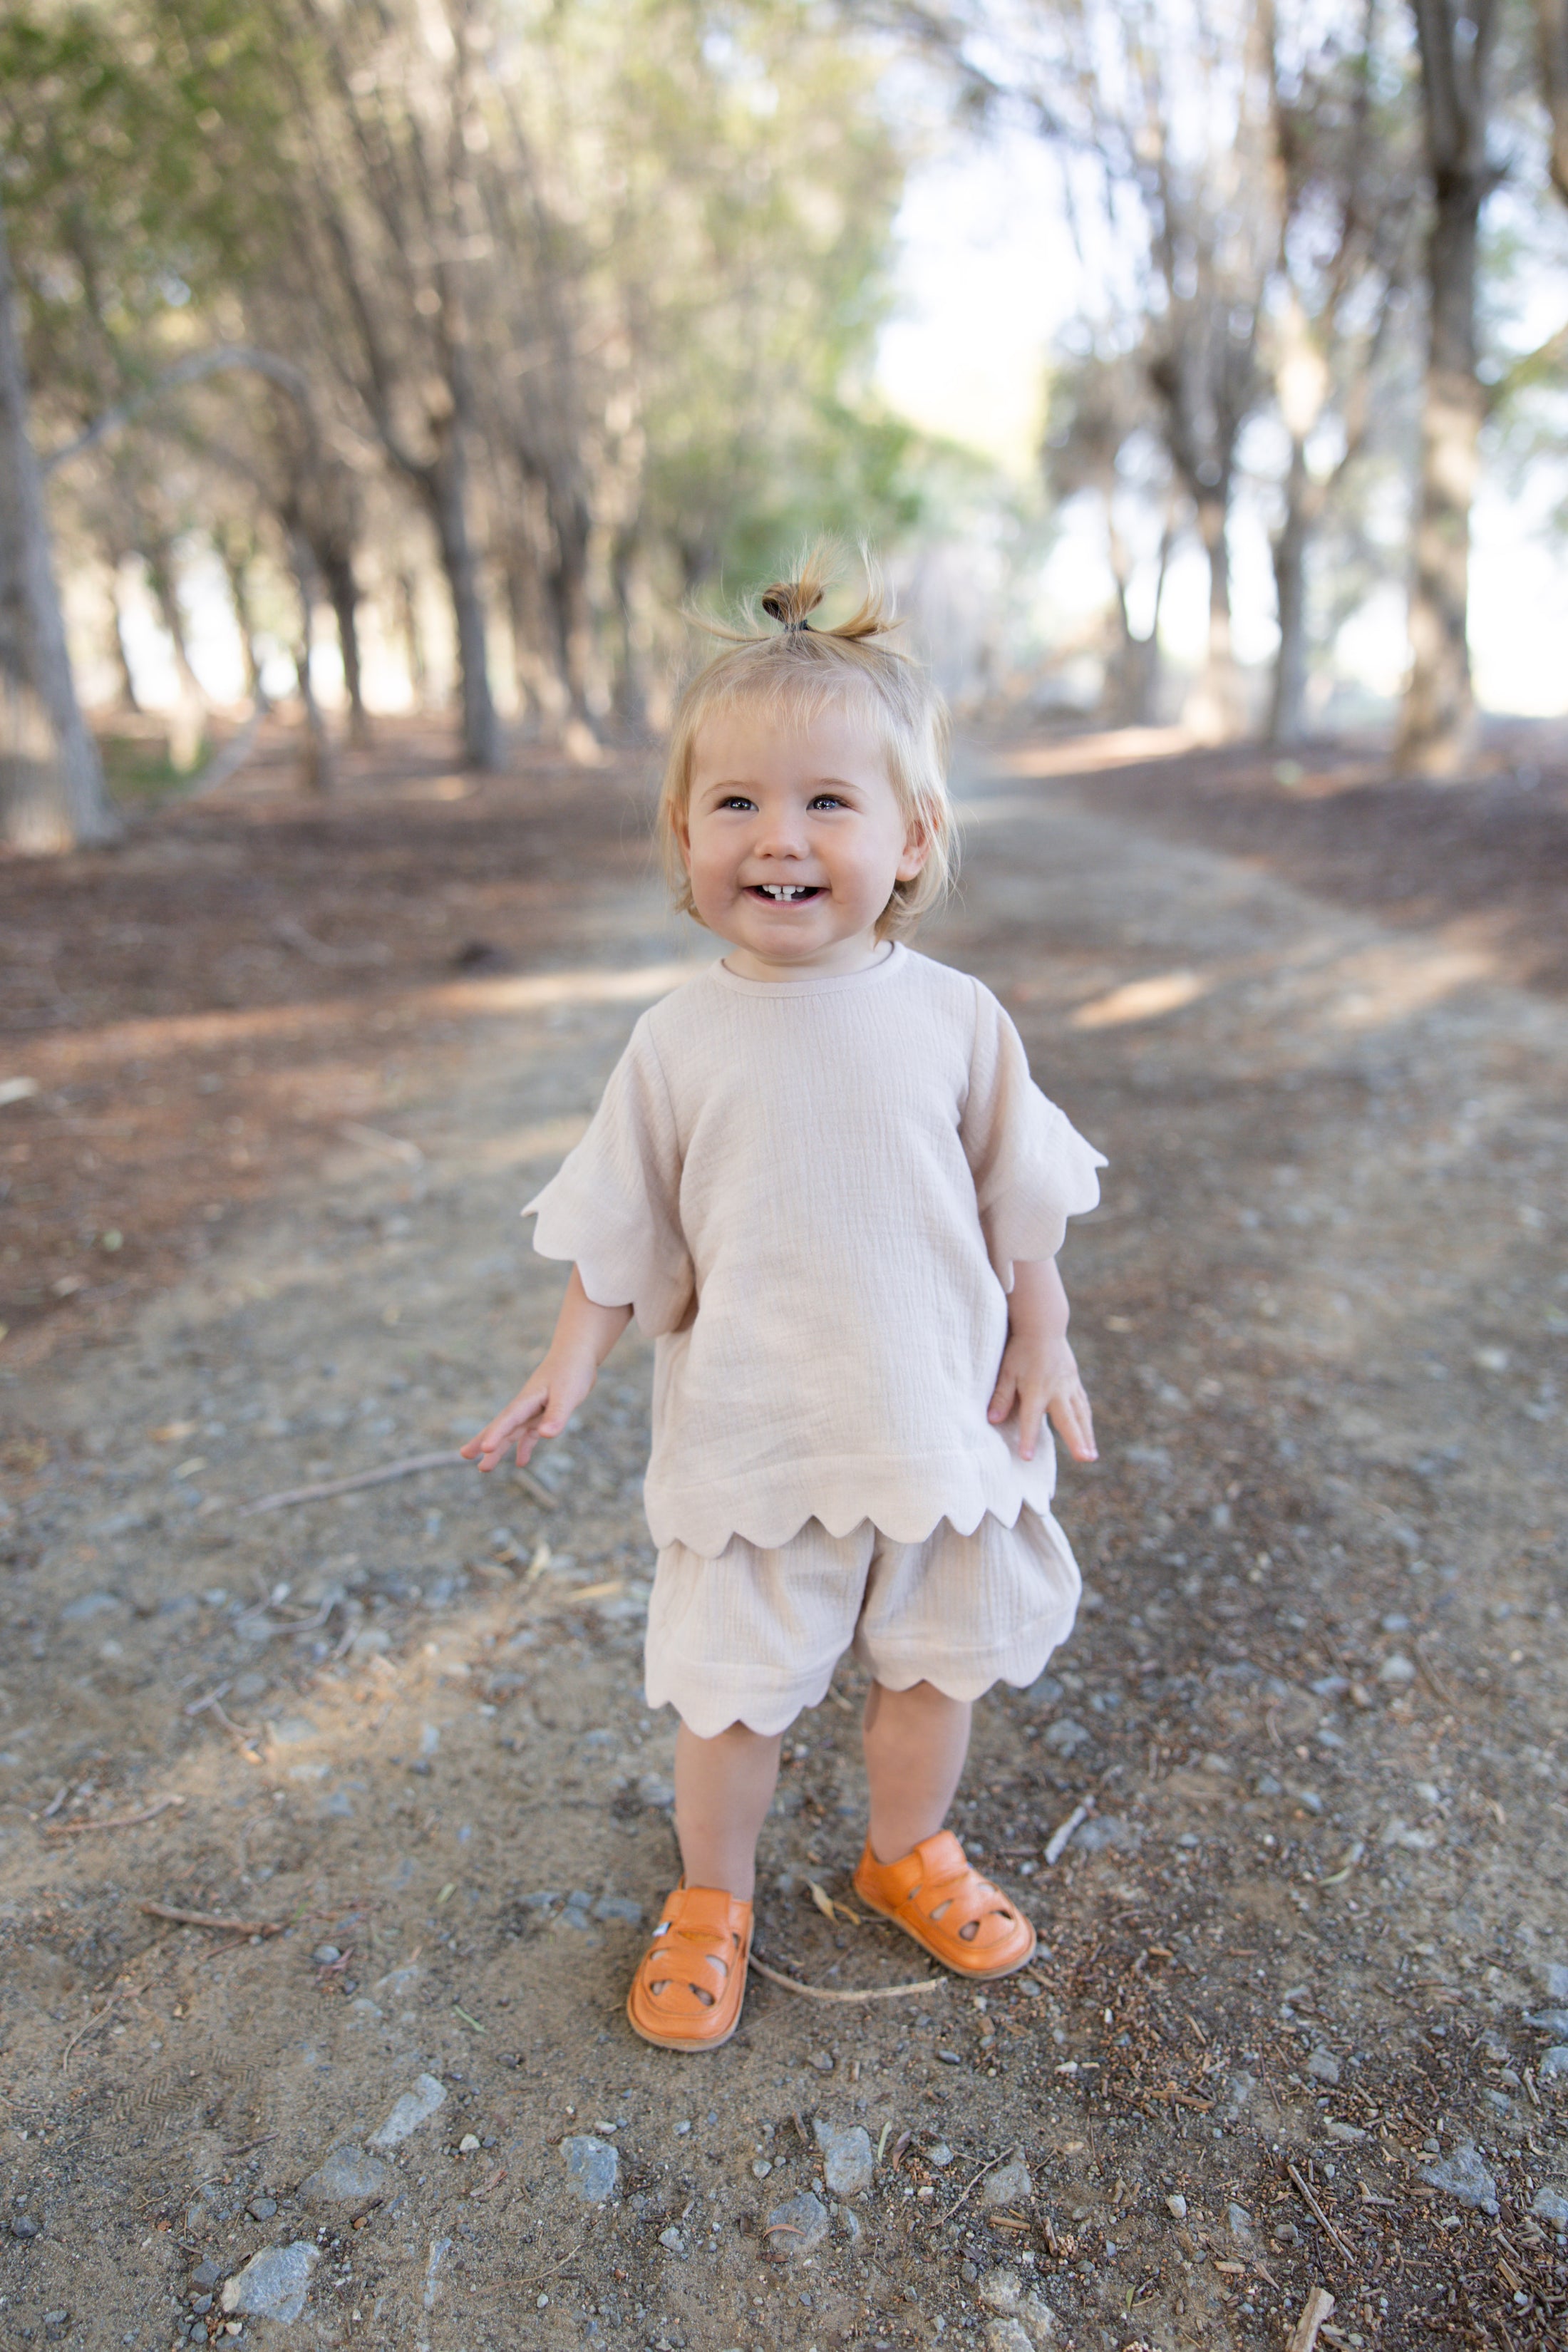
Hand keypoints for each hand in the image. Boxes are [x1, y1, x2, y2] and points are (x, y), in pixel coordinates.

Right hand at [460, 1345, 597, 1472]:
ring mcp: (533, 1410)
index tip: (484, 1449)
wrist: (577, 1353)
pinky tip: (521, 1462)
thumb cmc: (571, 1370)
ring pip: (511, 1433)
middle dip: (483, 1441)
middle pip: (501, 1426)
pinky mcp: (543, 1413)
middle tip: (465, 1455)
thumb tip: (544, 1435)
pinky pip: (529, 1433)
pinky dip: (525, 1446)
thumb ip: (556, 1415)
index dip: (496, 1434)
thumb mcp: (568, 1394)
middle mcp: (525, 1406)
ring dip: (499, 1448)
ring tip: (484, 1467)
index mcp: (527, 1400)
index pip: (508, 1419)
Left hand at [987, 1331, 1096, 1463]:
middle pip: (1067, 1420)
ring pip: (1080, 1415)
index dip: (1028, 1438)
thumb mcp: (1006, 1370)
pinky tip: (1088, 1435)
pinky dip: (1086, 1422)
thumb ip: (1001, 1396)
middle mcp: (1056, 1390)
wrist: (1043, 1325)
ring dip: (1087, 1436)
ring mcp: (1069, 1386)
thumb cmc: (1020, 1349)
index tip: (1027, 1457)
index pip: (1030, 1418)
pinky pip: (1083, 1405)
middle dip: (1076, 1440)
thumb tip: (992, 1419)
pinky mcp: (1074, 1382)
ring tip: (1090, 1457)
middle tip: (1084, 1459)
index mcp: (1036, 1388)